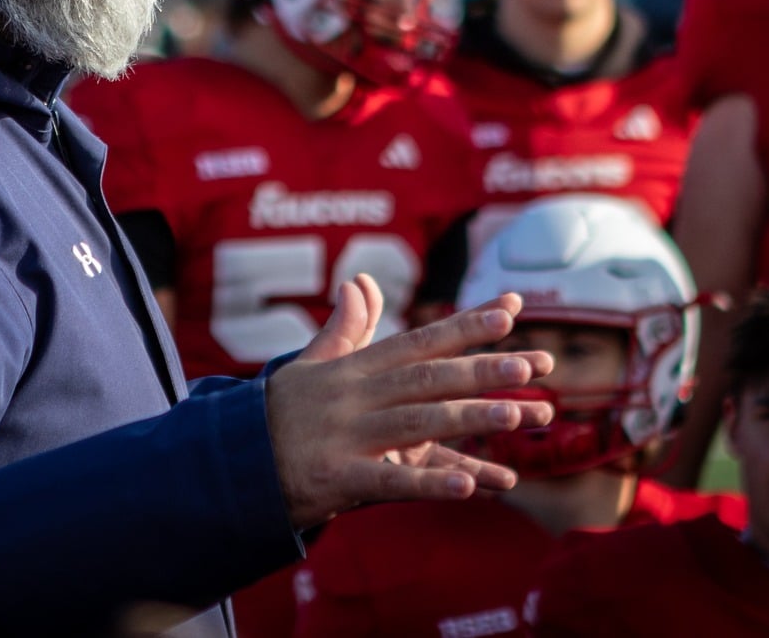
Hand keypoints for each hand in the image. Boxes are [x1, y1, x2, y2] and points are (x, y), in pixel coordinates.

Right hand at [265, 278, 553, 529]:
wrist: (232, 463)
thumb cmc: (279, 414)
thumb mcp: (310, 364)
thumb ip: (344, 329)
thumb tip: (360, 283)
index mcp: (354, 369)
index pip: (418, 341)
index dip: (465, 326)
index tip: (511, 309)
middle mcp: (354, 397)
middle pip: (428, 378)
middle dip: (484, 369)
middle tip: (536, 364)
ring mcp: (347, 437)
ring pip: (417, 423)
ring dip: (469, 418)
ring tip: (519, 415)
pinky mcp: (338, 479)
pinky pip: (390, 481)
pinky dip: (430, 483)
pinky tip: (470, 485)